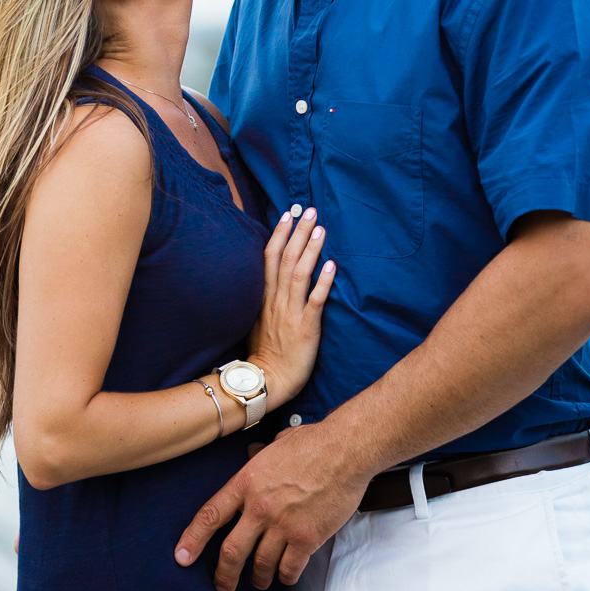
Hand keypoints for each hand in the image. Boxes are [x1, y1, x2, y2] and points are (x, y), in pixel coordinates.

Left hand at [175, 415, 366, 590]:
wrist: (346, 450)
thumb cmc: (314, 443)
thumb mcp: (277, 445)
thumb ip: (259, 454)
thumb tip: (250, 452)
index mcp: (247, 482)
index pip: (211, 515)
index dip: (193, 539)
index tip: (182, 557)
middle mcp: (259, 507)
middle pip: (231, 551)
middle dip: (224, 575)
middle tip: (222, 587)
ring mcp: (283, 524)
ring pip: (260, 565)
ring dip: (258, 578)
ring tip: (258, 582)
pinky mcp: (307, 538)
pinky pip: (289, 569)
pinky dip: (285, 577)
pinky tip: (285, 577)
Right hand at [250, 208, 335, 409]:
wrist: (267, 380)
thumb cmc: (266, 352)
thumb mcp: (258, 320)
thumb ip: (266, 299)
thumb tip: (273, 280)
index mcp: (264, 297)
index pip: (269, 257)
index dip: (279, 234)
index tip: (288, 214)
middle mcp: (276, 300)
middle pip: (285, 259)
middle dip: (298, 233)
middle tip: (310, 210)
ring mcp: (290, 313)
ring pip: (299, 274)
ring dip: (310, 249)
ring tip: (321, 229)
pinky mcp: (306, 327)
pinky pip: (314, 300)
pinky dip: (323, 282)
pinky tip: (332, 265)